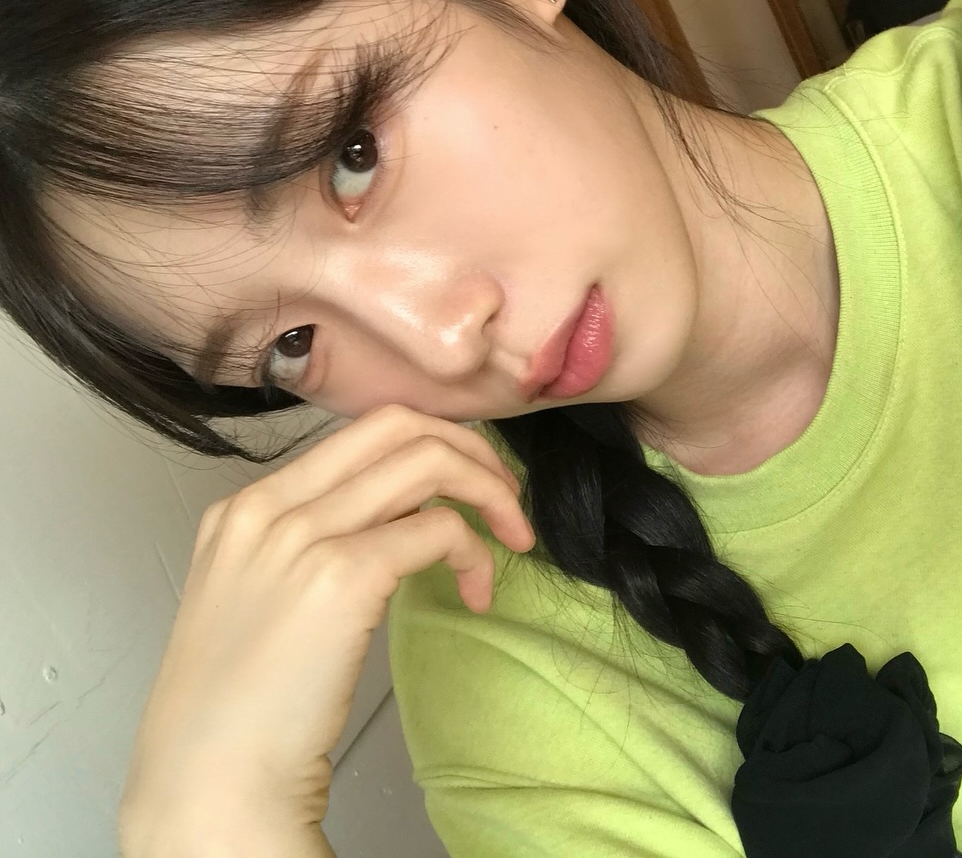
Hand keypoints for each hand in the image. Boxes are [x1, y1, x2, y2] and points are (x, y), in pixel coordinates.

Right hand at [118, 405, 532, 857]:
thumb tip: (405, 511)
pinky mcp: (341, 576)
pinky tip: (477, 592)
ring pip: (429, 460)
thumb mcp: (259, 596)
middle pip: (398, 424)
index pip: (359, 431)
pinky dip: (476, 551)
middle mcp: (269, 507)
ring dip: (489, 492)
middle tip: (506, 496)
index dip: (430, 445)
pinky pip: (439, 528)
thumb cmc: (242, 706)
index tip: (465, 484)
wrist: (211, 775)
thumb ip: (315, 542)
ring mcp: (302, 536)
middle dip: (469, 450)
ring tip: (512, 537)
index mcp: (244, 507)